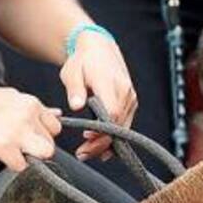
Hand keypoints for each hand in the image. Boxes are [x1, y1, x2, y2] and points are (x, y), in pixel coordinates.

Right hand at [0, 81, 61, 172]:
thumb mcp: (11, 97)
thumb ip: (34, 108)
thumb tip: (57, 113)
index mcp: (31, 102)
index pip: (55, 126)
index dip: (44, 135)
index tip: (32, 137)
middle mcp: (28, 115)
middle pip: (51, 142)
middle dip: (38, 148)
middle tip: (20, 146)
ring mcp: (18, 131)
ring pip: (45, 154)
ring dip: (31, 157)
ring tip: (15, 152)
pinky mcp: (4, 147)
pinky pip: (22, 165)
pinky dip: (13, 164)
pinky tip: (1, 155)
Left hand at [60, 31, 137, 160]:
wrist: (99, 48)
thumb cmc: (83, 60)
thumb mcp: (72, 72)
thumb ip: (75, 89)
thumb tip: (76, 105)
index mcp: (111, 82)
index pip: (112, 113)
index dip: (101, 131)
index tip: (86, 140)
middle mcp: (125, 91)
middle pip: (118, 124)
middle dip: (101, 143)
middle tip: (82, 154)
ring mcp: (130, 97)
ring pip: (123, 127)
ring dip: (106, 143)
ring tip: (86, 152)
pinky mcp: (130, 102)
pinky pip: (124, 124)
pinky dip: (113, 137)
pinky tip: (99, 146)